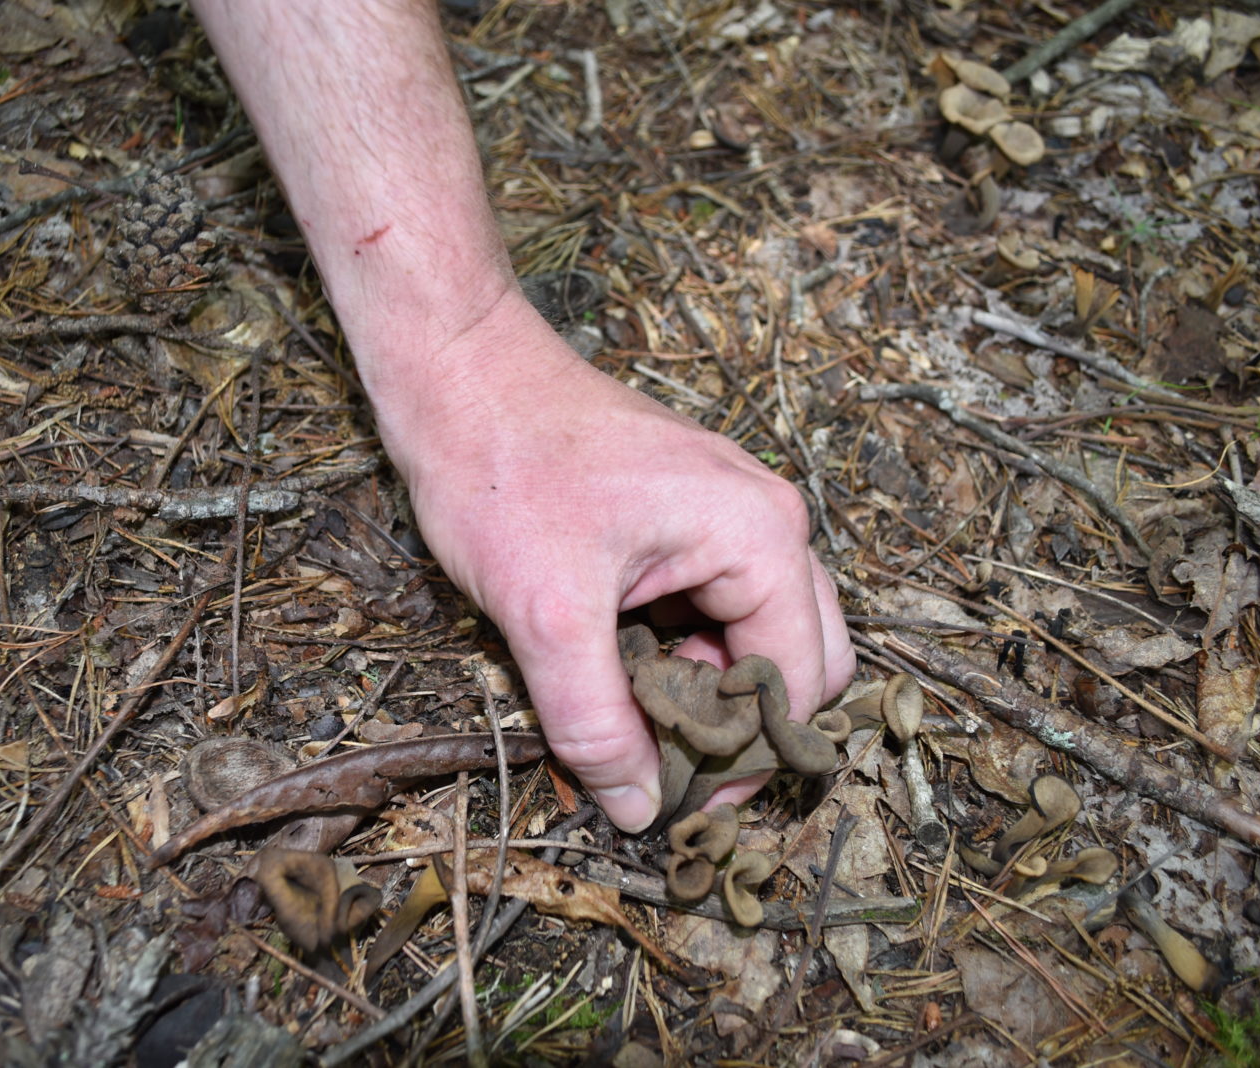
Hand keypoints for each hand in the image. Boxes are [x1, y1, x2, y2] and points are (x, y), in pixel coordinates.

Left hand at [375, 291, 855, 831]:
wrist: (459, 374)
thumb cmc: (501, 469)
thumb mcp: (546, 611)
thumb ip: (597, 720)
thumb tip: (640, 810)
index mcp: (759, 536)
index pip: (797, 685)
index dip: (743, 757)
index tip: (676, 799)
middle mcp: (767, 521)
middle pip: (801, 661)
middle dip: (739, 723)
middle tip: (659, 759)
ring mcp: (733, 514)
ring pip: (760, 636)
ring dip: (708, 687)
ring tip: (628, 707)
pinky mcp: (692, 518)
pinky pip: (719, 605)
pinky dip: (684, 649)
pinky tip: (618, 659)